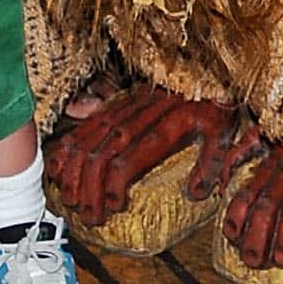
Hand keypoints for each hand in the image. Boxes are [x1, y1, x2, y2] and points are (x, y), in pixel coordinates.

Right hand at [47, 87, 256, 226]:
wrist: (206, 66)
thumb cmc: (213, 103)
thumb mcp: (222, 132)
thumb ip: (210, 163)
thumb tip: (196, 194)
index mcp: (162, 128)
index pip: (127, 159)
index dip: (113, 185)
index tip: (112, 208)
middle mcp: (136, 118)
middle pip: (101, 154)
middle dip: (89, 188)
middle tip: (88, 216)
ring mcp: (123, 109)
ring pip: (89, 139)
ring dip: (75, 171)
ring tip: (71, 198)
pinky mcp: (117, 104)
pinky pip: (87, 124)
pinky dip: (70, 144)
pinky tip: (60, 164)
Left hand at [221, 129, 282, 269]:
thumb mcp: (271, 131)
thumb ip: (243, 151)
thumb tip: (219, 184)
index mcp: (273, 158)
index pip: (248, 190)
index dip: (238, 216)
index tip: (233, 237)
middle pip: (268, 205)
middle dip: (257, 236)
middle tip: (253, 261)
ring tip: (282, 260)